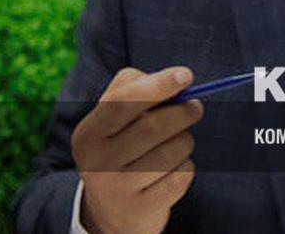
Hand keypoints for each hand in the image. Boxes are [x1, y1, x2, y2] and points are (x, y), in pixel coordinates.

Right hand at [72, 66, 204, 233]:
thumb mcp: (114, 118)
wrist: (111, 209)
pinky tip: (172, 169)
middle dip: (184, 112)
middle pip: (154, 126)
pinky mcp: (141, 208)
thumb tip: (176, 79)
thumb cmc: (122, 146)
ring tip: (178, 142)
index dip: (158, 85)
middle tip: (195, 107)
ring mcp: (117, 189)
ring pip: (174, 150)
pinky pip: (182, 175)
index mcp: (89, 133)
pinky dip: (186, 166)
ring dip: (186, 140)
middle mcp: (96, 162)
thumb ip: (136, 87)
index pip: (122, 102)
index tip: (186, 75)